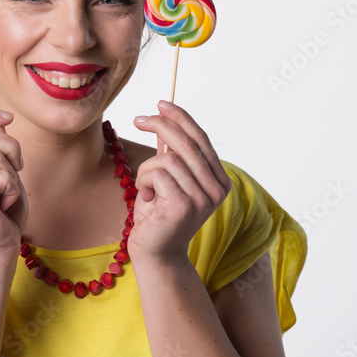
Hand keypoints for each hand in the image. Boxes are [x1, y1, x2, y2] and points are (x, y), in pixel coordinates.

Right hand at [0, 108, 27, 262]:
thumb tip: (1, 122)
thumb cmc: (2, 216)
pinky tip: (5, 205)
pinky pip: (2, 176)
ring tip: (6, 193)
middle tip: (17, 168)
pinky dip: (13, 190)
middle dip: (11, 147)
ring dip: (12, 173)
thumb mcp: (1, 175)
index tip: (8, 117)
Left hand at [130, 101, 231, 261]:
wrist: (154, 252)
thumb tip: (164, 119)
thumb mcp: (167, 179)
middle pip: (186, 142)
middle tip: (137, 120)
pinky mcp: (183, 205)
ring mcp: (203, 198)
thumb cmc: (158, 216)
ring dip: (146, 169)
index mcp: (218, 180)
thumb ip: (171, 153)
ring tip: (146, 189)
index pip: (201, 139)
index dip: (180, 118)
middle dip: (159, 125)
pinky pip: (157, 173)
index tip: (160, 104)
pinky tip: (146, 199)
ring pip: (167, 158)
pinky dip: (144, 181)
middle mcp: (217, 189)